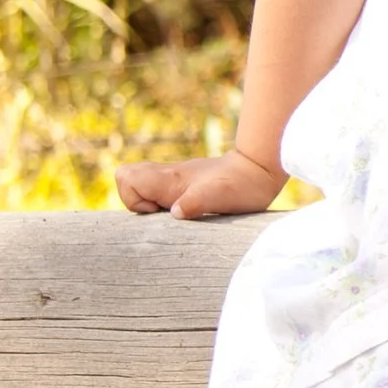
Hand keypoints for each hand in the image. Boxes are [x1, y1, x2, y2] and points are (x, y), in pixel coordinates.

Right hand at [116, 149, 287, 219]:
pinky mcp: (186, 186)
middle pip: (128, 179)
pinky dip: (164, 204)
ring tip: (177, 215)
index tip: (159, 210)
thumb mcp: (219, 195)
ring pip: (143, 186)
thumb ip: (195, 201)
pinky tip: (187, 213)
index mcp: (169, 179)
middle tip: (164, 214)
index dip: (133, 198)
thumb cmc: (241, 185)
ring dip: (151, 204)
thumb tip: (175, 213)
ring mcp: (175, 181)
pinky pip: (159, 192)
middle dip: (136, 201)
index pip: (126, 177)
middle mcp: (168, 178)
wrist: (260, 171)